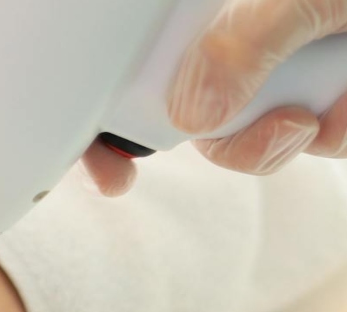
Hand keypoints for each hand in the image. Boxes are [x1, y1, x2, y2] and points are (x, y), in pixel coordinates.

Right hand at [81, 0, 346, 196]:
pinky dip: (340, 128)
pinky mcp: (320, 92)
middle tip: (289, 128)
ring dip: (302, 133)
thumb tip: (189, 114)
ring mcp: (279, 68)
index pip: (136, 67)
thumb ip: (248, 39)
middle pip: (194, 116)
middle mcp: (237, 40)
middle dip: (239, 141)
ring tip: (343, 97)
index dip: (110, 120)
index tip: (113, 174)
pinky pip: (313, 136)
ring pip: (254, 134)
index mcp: (211, 12)